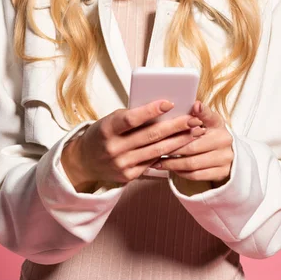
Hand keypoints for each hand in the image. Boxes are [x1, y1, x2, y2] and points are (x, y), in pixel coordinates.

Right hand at [61, 100, 204, 187]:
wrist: (85, 161)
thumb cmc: (102, 133)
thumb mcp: (110, 120)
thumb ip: (131, 116)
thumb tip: (162, 109)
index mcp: (107, 129)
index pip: (131, 119)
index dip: (150, 111)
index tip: (170, 103)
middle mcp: (114, 148)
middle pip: (150, 136)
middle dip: (175, 126)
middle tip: (193, 119)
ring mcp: (122, 164)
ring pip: (156, 151)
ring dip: (179, 141)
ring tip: (195, 132)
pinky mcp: (129, 176)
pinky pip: (153, 163)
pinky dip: (168, 153)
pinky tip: (182, 146)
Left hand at [151, 101, 233, 186]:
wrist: (226, 153)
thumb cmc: (209, 134)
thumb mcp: (206, 121)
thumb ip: (199, 114)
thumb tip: (195, 104)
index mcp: (218, 124)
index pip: (209, 117)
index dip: (199, 114)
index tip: (192, 107)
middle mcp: (224, 140)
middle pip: (193, 146)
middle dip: (171, 148)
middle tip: (154, 148)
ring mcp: (224, 158)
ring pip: (192, 163)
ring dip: (172, 163)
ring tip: (157, 161)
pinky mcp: (221, 173)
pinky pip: (196, 175)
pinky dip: (180, 172)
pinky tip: (170, 169)